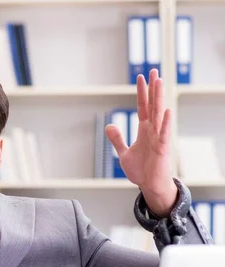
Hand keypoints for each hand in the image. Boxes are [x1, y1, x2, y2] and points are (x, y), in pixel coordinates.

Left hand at [105, 69, 176, 216]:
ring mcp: (159, 138)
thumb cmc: (140, 170)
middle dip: (152, 88)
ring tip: (160, 81)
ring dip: (159, 98)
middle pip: (153, 105)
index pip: (143, 106)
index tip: (140, 77)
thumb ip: (117, 139)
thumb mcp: (123, 153)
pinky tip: (166, 111)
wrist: (149, 186)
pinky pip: (164, 134)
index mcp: (144, 130)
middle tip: (153, 70)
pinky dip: (165, 123)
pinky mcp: (162, 149)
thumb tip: (110, 125)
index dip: (141, 92)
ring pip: (159, 114)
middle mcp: (153, 130)